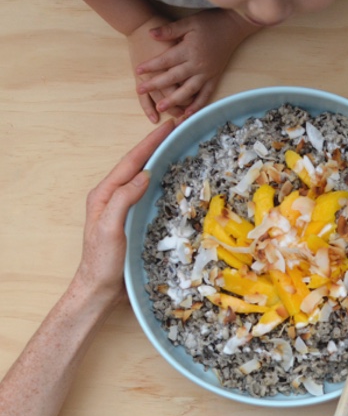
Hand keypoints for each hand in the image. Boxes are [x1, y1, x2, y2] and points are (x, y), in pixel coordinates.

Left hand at [74, 121, 173, 305]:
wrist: (100, 288)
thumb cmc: (102, 261)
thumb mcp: (110, 228)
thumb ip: (123, 199)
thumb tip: (144, 175)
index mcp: (105, 194)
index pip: (131, 162)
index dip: (151, 143)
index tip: (170, 126)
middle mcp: (114, 197)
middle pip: (138, 164)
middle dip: (157, 145)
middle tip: (179, 130)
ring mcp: (124, 209)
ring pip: (144, 178)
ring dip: (161, 161)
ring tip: (179, 148)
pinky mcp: (134, 220)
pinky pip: (150, 195)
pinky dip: (163, 182)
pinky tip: (175, 181)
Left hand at [135, 10, 259, 119]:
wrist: (231, 28)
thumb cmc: (209, 24)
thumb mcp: (188, 22)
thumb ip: (170, 30)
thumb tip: (151, 34)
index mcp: (189, 50)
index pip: (166, 60)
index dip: (151, 65)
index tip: (138, 70)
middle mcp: (197, 65)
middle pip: (173, 77)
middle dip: (156, 85)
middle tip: (141, 90)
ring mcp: (207, 74)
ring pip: (188, 90)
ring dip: (174, 100)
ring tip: (161, 107)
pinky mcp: (214, 79)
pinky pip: (205, 95)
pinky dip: (197, 105)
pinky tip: (188, 113)